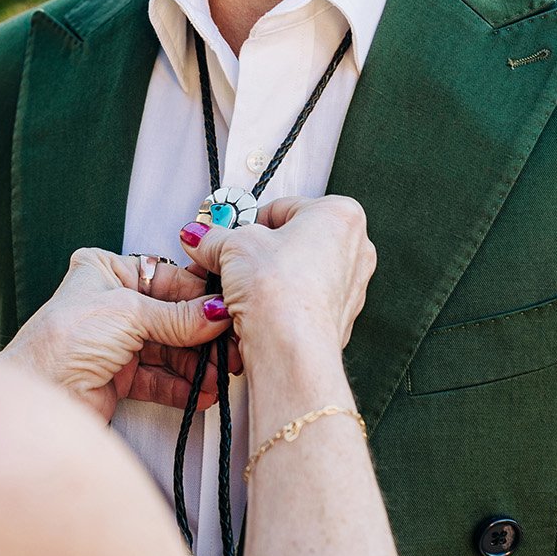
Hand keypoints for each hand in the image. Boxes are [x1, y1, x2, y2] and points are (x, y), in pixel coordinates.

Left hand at [0, 249, 232, 422]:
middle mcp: (111, 304)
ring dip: (196, 364)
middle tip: (229, 349)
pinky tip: (202, 392)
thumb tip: (217, 312)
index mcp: (105, 271)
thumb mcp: (127, 313)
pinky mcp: (119, 377)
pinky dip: (183, 385)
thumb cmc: (63, 341)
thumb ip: (177, 316)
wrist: (39, 397)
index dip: (197, 296)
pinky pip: (160, 377)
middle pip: (171, 316)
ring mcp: (116, 341)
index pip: (165, 278)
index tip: (227, 310)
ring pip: (169, 349)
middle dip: (201, 335)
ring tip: (219, 375)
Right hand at [177, 196, 375, 352]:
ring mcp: (352, 285)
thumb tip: (200, 237)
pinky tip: (260, 310)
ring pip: (298, 271)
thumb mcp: (233, 246)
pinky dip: (281, 302)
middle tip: (231, 261)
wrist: (291, 348)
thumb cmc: (280, 290)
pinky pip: (303, 299)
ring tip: (242, 288)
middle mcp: (356, 247)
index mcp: (341, 214)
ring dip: (268, 277)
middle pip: (292, 239)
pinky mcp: (340, 317)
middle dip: (258, 251)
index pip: (282, 207)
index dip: (247, 223)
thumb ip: (214, 238)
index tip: (228, 237)